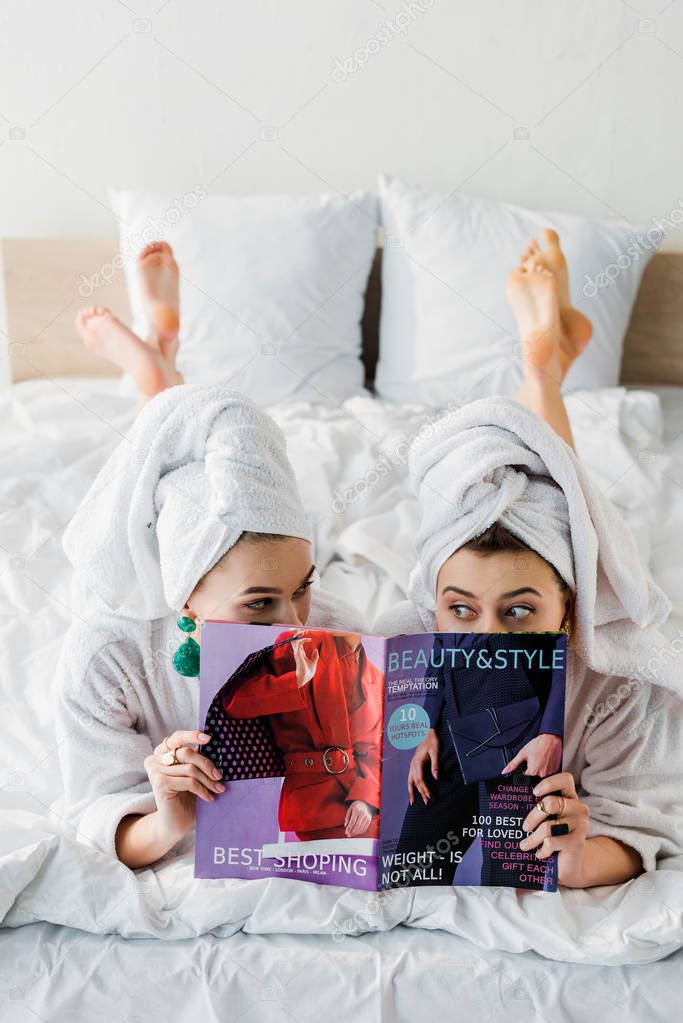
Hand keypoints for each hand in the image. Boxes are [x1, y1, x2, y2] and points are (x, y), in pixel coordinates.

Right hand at [144, 729, 225, 842]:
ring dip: (208, 780)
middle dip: (207, 764)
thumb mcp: (193, 774)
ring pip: (190, 769)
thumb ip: (197, 760)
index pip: (177, 737)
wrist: (175, 823)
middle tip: (220, 776)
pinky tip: (209, 798)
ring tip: (218, 789)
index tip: (209, 739)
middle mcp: (155, 758)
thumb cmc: (186, 796)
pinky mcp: (159, 784)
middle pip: (187, 752)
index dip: (192, 735)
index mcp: (162, 752)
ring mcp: (155, 771)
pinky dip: (202, 790)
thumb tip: (218, 748)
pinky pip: (188, 782)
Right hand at [292, 635, 318, 687]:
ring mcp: (297, 652)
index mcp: (300, 653)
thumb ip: (314, 655)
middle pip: (294, 640)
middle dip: (297, 633)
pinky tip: (309, 640)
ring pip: (294, 640)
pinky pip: (298, 644)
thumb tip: (316, 649)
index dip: (301, 636)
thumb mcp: (313, 661)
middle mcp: (297, 652)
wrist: (306, 677)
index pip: (298, 642)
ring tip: (304, 632)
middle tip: (304, 630)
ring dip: (298, 634)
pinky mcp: (297, 654)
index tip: (307, 634)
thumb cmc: (308, 671)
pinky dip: (303, 640)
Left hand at [344, 800, 373, 836]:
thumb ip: (347, 817)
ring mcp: (367, 817)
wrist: (365, 803)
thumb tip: (345, 825)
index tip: (346, 832)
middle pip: (357, 826)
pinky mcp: (369, 820)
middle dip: (352, 831)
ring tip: (351, 834)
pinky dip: (360, 832)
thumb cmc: (356, 806)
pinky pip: (365, 828)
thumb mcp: (349, 809)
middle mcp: (363, 814)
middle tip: (348, 834)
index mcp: (357, 810)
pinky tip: (356, 832)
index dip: (349, 828)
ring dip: (356, 833)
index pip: (353, 822)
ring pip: (361, 828)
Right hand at [407, 728, 438, 805]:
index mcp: (417, 762)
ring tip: (413, 801)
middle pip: (415, 782)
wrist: (426, 732)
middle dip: (420, 793)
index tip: (429, 796)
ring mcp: (412, 765)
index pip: (420, 780)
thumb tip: (436, 778)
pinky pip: (410, 777)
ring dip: (412, 791)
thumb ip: (435, 765)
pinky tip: (413, 790)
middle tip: (426, 802)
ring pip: (410, 781)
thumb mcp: (435, 752)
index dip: (424, 789)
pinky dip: (411, 785)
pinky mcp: (413, 765)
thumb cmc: (431, 741)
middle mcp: (412, 765)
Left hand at [502, 733, 562, 776]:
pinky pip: (549, 770)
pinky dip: (547, 765)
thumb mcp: (522, 753)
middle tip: (535, 757)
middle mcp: (542, 774)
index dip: (525, 767)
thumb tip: (505, 771)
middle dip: (533, 767)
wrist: (551, 739)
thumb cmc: (538, 744)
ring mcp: (550, 772)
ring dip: (540, 766)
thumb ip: (513, 764)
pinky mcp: (555, 769)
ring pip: (542, 772)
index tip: (528, 761)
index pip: (525, 775)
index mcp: (532, 771)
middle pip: (534, 774)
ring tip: (541, 757)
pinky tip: (546, 758)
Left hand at [519, 771, 589, 885]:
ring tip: (524, 845)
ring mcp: (581, 825)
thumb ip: (540, 807)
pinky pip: (551, 842)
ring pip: (548, 826)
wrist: (569, 864)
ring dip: (532, 838)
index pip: (565, 779)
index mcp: (571, 798)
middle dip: (533, 816)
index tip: (534, 792)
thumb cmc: (554, 837)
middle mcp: (579, 808)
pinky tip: (538, 853)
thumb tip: (514, 796)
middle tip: (524, 827)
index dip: (549, 783)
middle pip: (551, 803)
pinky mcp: (577, 842)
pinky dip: (541, 850)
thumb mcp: (549, 819)